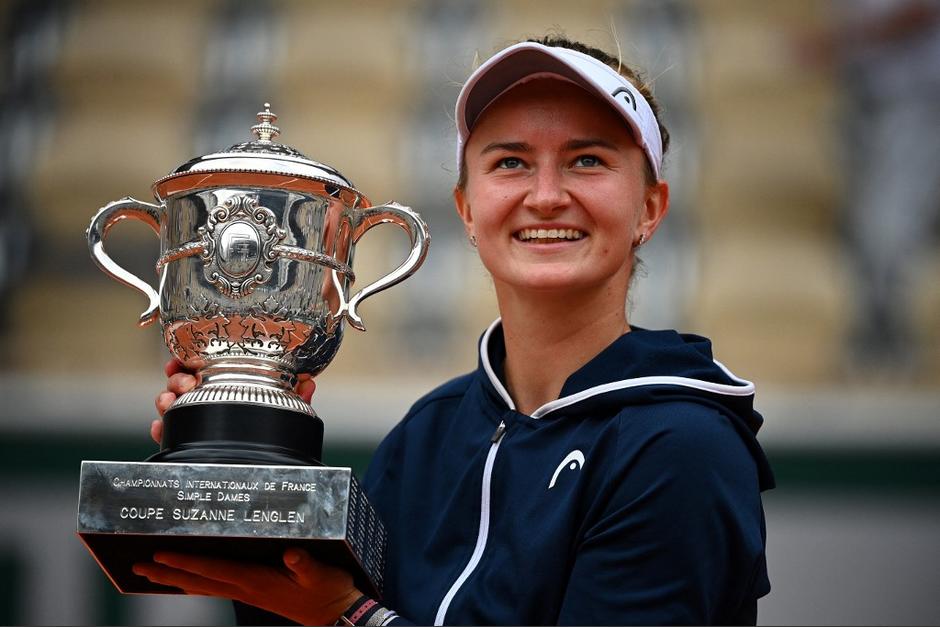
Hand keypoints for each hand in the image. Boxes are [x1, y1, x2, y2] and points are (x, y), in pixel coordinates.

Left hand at [133, 548, 360, 624]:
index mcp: (257, 581)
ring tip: (150, 574)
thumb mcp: (321, 573)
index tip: (160, 555)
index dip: (186, 562)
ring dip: (175, 580)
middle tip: (138, 566)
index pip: (213, 570)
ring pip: (202, 587)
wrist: (336, 613)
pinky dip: (194, 584)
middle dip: (167, 573)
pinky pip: (215, 588)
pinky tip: (186, 582)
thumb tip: (290, 552)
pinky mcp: (253, 592)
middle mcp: (246, 588)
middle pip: (198, 581)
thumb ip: (305, 563)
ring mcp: (247, 593)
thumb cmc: (329, 589)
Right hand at [151, 359, 316, 444]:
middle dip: (178, 378)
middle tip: (186, 383)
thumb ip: (293, 397)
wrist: (262, 464)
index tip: (183, 359)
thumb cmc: (269, 428)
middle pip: (182, 380)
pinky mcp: (184, 438)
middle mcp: (206, 398)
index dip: (189, 359)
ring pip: (169, 402)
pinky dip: (160, 428)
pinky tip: (160, 426)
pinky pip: (167, 431)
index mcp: (226, 383)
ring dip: (165, 398)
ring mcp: (193, 418)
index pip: (203, 365)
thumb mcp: (282, 410)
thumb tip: (308, 383)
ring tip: (170, 401)